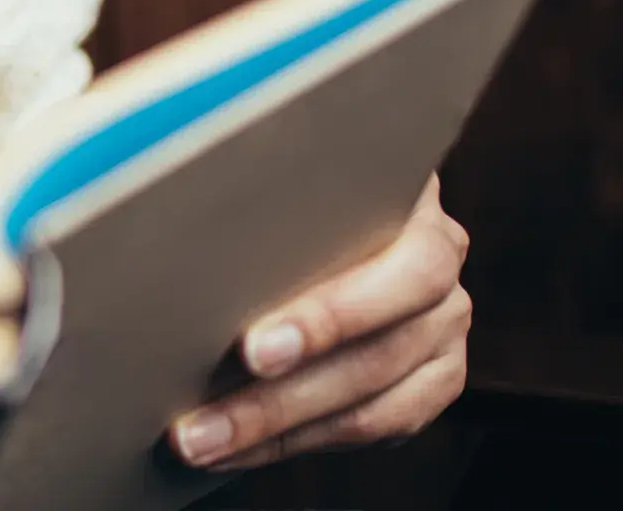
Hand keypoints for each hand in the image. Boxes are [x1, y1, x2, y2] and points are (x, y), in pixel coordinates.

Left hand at [171, 175, 471, 469]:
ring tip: (201, 441)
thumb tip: (180, 236)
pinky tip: (239, 448)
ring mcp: (442, 329)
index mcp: (415, 205)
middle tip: (205, 421)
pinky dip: (297, 442)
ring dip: (276, 431)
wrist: (340, 202)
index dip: (330, 317)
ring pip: (370, 401)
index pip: (399, 271)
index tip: (252, 350)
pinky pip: (374, 427)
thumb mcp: (287, 174)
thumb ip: (263, 197)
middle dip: (283, 395)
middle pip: (376, 350)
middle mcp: (441, 268)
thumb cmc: (294, 183)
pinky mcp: (434, 379)